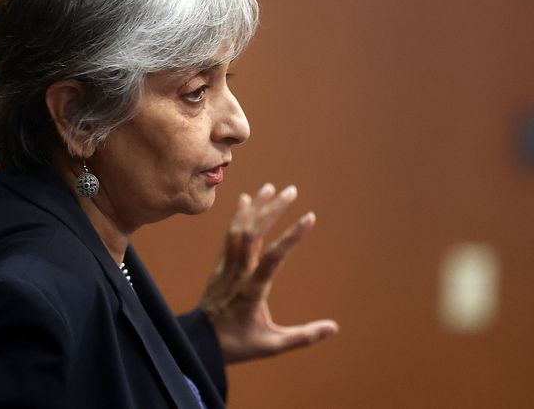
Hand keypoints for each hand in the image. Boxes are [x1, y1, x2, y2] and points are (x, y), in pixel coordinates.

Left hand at [199, 183, 338, 363]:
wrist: (199, 343)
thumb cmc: (237, 345)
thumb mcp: (272, 345)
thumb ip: (303, 336)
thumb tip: (334, 328)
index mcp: (252, 291)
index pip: (273, 258)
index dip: (291, 236)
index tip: (309, 217)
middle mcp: (238, 273)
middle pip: (254, 234)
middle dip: (273, 210)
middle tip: (291, 190)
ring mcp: (226, 267)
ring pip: (239, 230)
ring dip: (256, 207)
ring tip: (271, 187)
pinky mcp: (219, 266)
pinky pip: (228, 236)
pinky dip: (237, 216)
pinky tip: (246, 199)